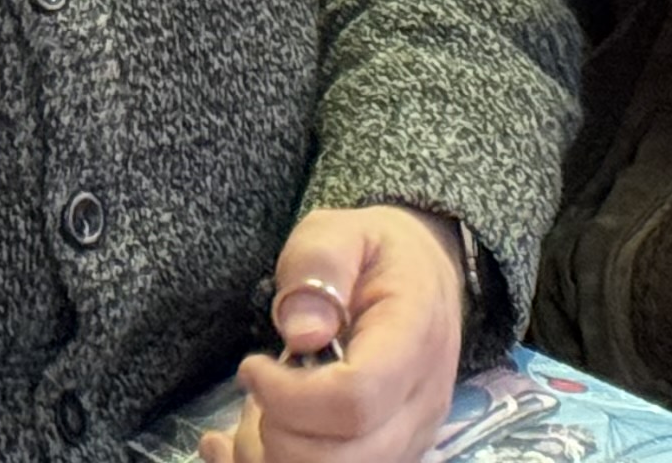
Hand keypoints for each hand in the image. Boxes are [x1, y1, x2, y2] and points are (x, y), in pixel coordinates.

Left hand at [197, 203, 466, 462]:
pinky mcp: (390, 456)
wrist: (422, 274)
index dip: (290, 396)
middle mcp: (423, 402)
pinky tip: (248, 438)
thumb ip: (320, 265)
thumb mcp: (340, 231)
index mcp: (416, 336)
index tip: (252, 365)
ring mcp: (411, 438)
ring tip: (256, 410)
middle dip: (277, 433)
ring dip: (273, 457)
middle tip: (257, 387)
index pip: (356, 399)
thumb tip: (300, 335)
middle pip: (342, 459)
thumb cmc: (373, 252)